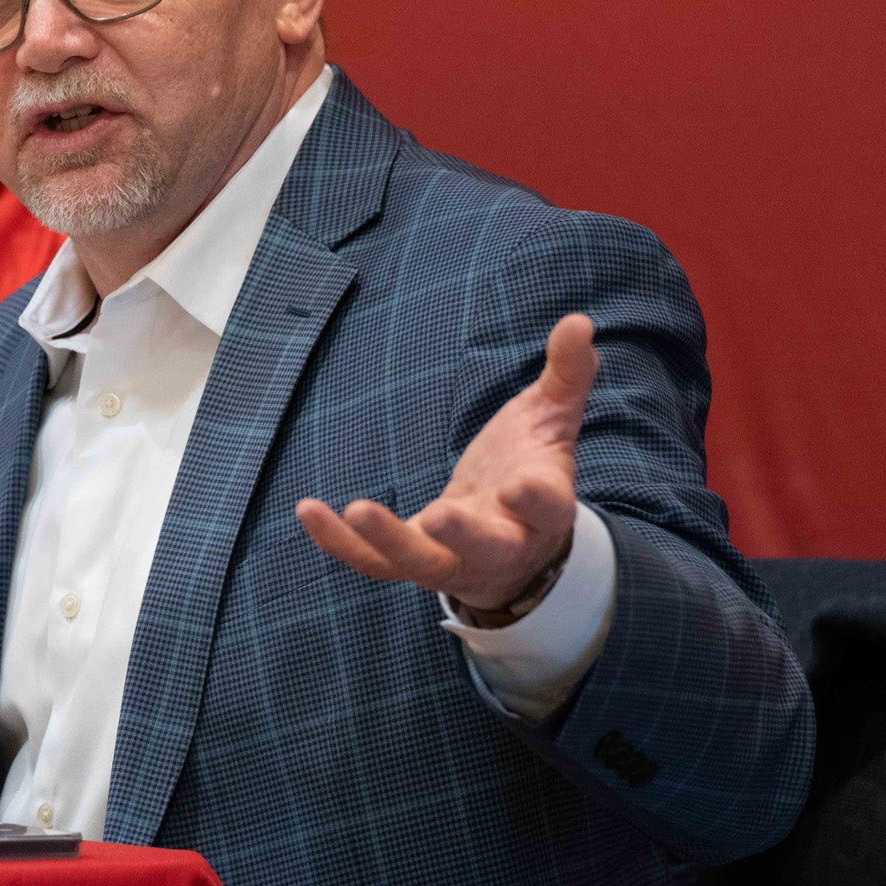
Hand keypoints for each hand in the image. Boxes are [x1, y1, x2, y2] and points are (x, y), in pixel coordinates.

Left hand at [295, 313, 597, 614]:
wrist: (515, 545)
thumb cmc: (531, 470)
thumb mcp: (551, 421)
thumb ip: (567, 374)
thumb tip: (579, 321)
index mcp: (544, 510)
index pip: (547, 509)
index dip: (534, 499)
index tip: (519, 483)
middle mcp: (502, 543)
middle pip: (487, 548)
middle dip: (462, 536)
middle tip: (437, 518)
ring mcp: (454, 560)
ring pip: (422, 562)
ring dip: (388, 540)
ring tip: (355, 508)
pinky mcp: (414, 564)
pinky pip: (373, 563)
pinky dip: (340, 543)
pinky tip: (307, 510)